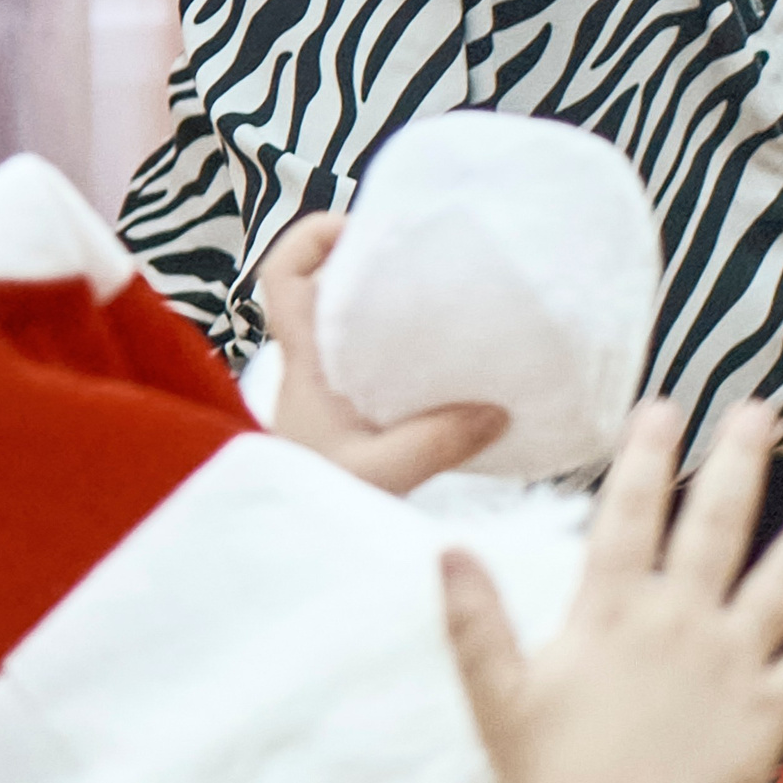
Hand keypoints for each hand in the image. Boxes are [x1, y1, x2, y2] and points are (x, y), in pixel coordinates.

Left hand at [256, 214, 508, 493]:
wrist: (286, 551)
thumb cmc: (313, 501)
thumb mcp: (378, 474)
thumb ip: (436, 443)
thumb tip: (497, 410)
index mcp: (305, 361)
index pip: (284, 275)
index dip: (316, 237)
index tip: (369, 231)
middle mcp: (311, 367)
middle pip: (325, 286)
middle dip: (373, 265)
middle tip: (432, 265)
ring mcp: (328, 395)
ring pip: (351, 328)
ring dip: (392, 314)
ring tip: (451, 312)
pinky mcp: (348, 422)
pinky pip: (376, 369)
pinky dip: (408, 360)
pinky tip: (453, 375)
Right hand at [443, 401, 782, 782]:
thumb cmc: (550, 779)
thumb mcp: (499, 698)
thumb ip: (476, 621)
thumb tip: (447, 550)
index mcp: (610, 613)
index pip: (629, 514)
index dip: (646, 457)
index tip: (664, 407)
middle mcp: (677, 625)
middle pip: (715, 527)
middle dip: (738, 463)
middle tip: (761, 412)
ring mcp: (729, 667)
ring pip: (779, 587)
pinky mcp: (767, 715)